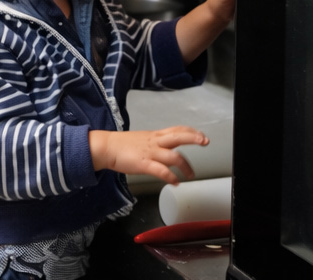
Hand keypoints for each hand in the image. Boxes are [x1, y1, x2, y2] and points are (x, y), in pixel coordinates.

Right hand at [89, 126, 207, 184]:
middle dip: (193, 138)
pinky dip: (170, 177)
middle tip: (205, 142)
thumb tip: (165, 149)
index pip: (176, 130)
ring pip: (173, 156)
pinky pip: (161, 171)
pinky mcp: (143, 164)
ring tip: (191, 175)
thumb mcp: (142, 139)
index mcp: (155, 135)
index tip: (201, 135)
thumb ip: (155, 143)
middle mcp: (155, 142)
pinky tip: (175, 182)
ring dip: (185, 166)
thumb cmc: (123, 145)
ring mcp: (150, 153)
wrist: (107, 147)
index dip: (190, 131)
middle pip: (178, 137)